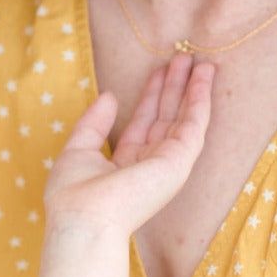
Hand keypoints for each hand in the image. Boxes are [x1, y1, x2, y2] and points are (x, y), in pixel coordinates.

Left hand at [44, 54, 213, 236]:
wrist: (83, 218)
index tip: (158, 70)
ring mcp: (166, 164)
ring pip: (183, 119)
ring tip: (199, 61)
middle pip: (166, 117)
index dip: (150, 96)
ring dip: (192, 90)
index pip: (143, 123)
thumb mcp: (78, 150)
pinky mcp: (178, 162)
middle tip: (182, 57)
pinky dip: (200, 101)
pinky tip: (203, 80)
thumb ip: (94, 123)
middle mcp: (149, 164)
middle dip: (174, 88)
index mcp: (125, 164)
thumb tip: (110, 96)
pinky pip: (193, 125)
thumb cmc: (73, 193)